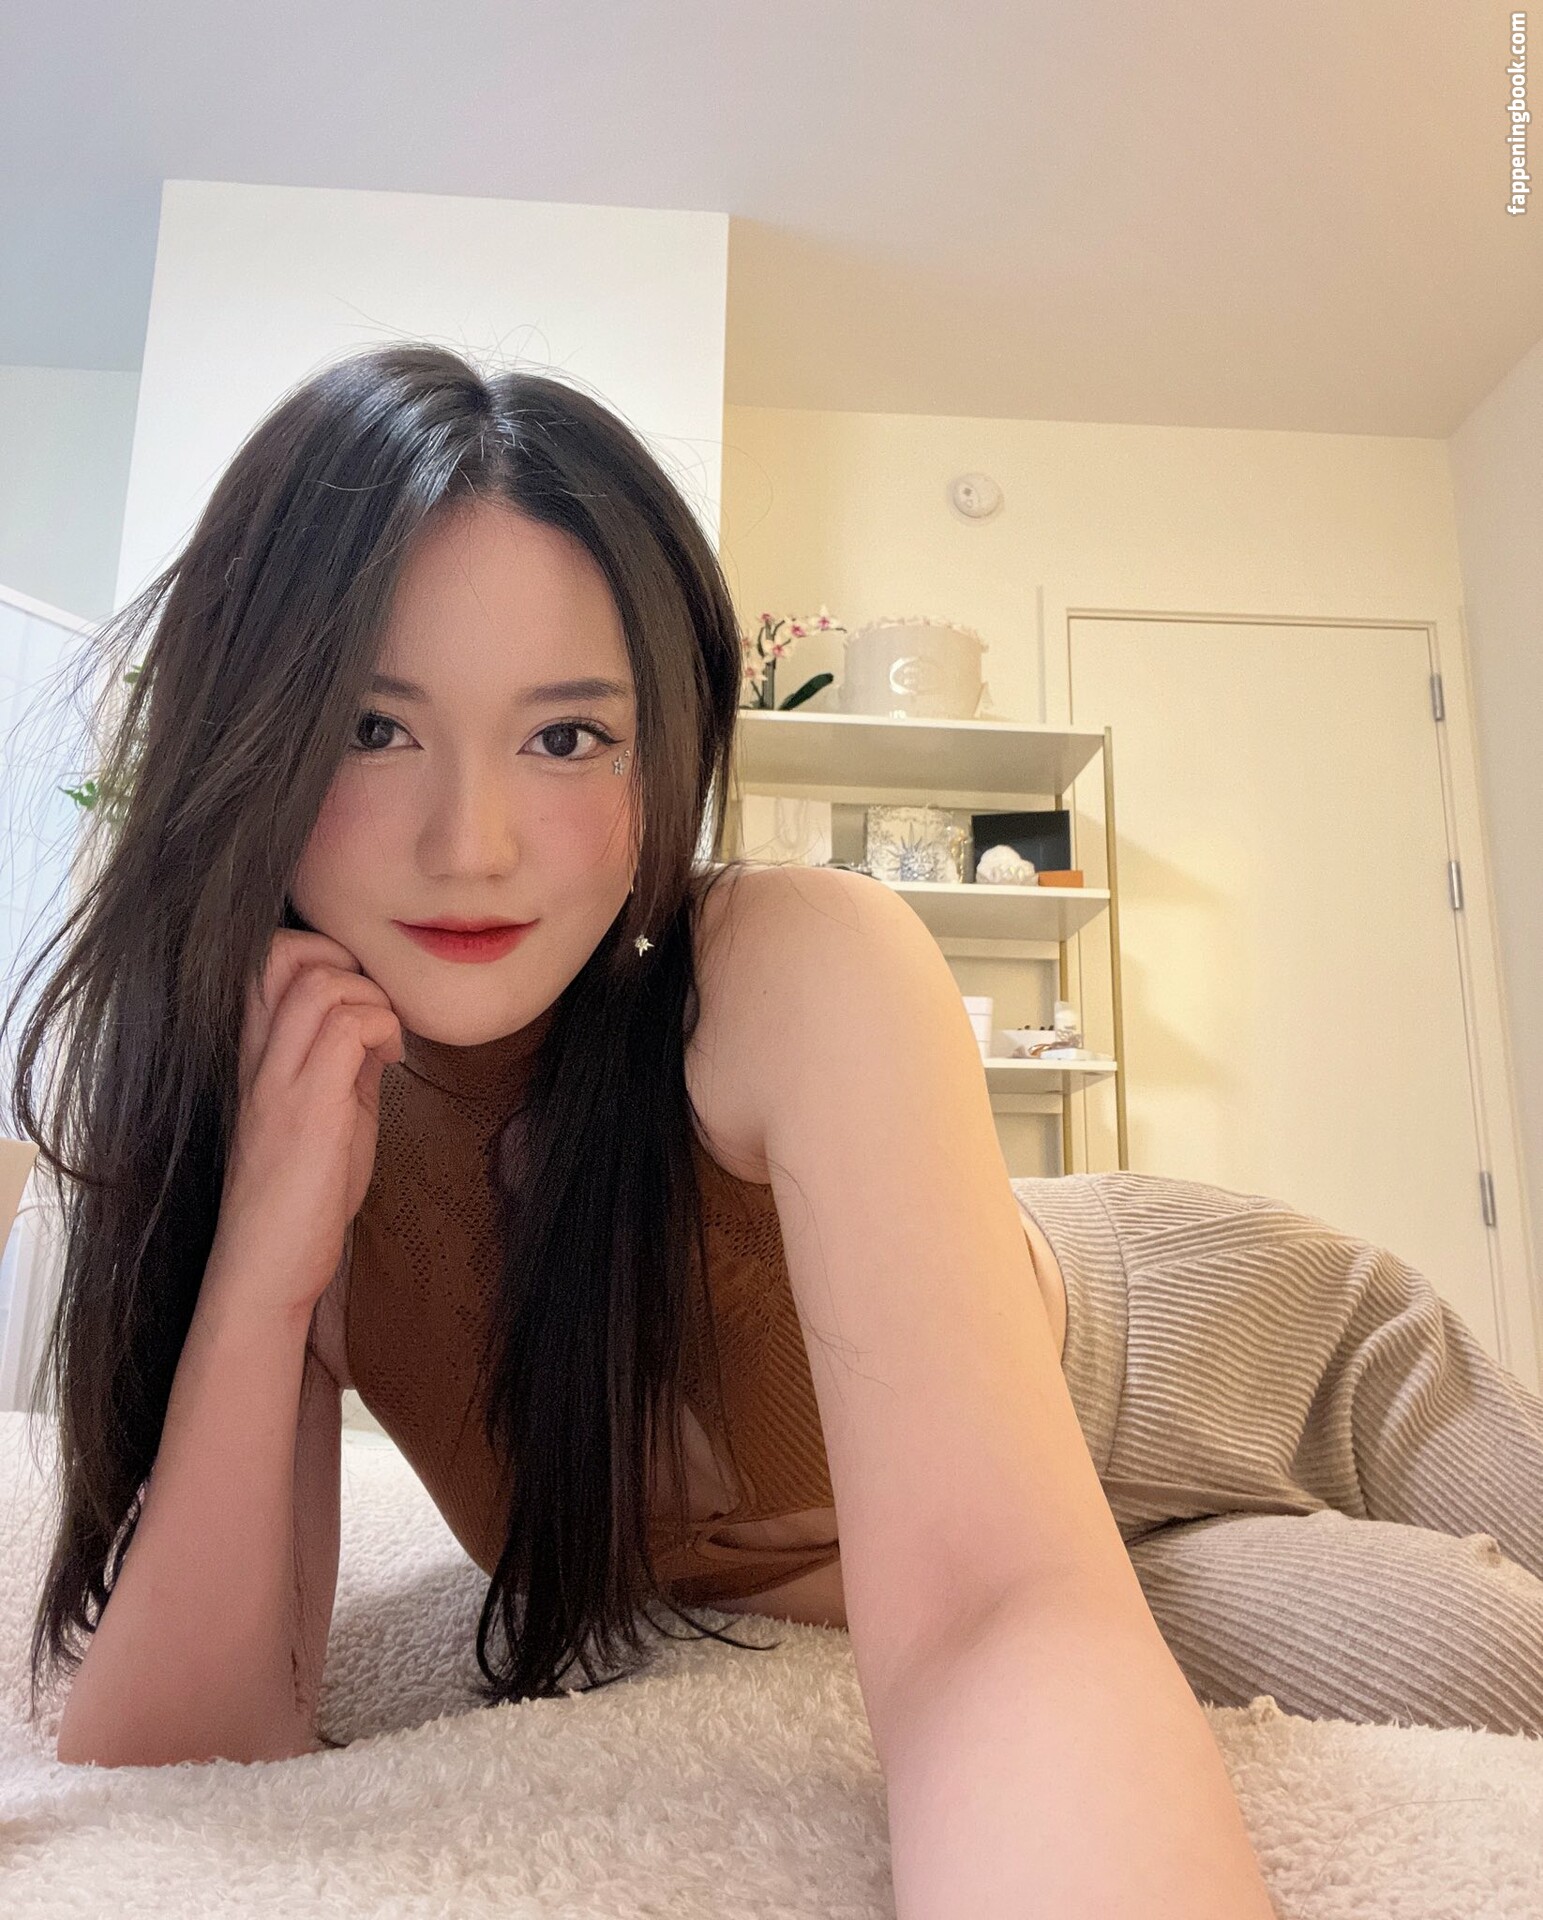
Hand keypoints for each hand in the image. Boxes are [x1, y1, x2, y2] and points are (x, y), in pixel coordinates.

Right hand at [210, 929, 402, 1317]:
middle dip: (344, 957)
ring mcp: (279, 1078)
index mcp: (256, 1055)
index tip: (359, 997)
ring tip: (385, 1040)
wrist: (268, 1266)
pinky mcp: (308, 1106)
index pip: (265, 959)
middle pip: (283, 951)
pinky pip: (347, 1027)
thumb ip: (344, 1064)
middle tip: (373, 1006)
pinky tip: (392, 1062)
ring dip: (370, 997)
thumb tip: (377, 1025)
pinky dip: (383, 1029)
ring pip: (320, 980)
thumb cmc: (300, 1198)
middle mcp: (257, 1057)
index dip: (319, 952)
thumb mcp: (328, 1113)